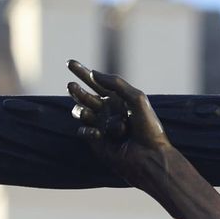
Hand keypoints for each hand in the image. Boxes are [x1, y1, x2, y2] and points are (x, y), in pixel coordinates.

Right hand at [67, 59, 170, 178]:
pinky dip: (89, 130)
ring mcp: (100, 125)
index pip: (96, 82)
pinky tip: (100, 134)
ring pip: (80, 112)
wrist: (149, 156)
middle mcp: (107, 111)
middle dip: (76, 90)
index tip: (69, 62)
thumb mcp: (136, 99)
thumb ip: (116, 84)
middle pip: (83, 95)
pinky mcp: (95, 141)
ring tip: (88, 111)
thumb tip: (94, 73)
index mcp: (117, 99)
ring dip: (82, 109)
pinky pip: (84, 130)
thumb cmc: (148, 128)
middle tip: (71, 85)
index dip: (82, 72)